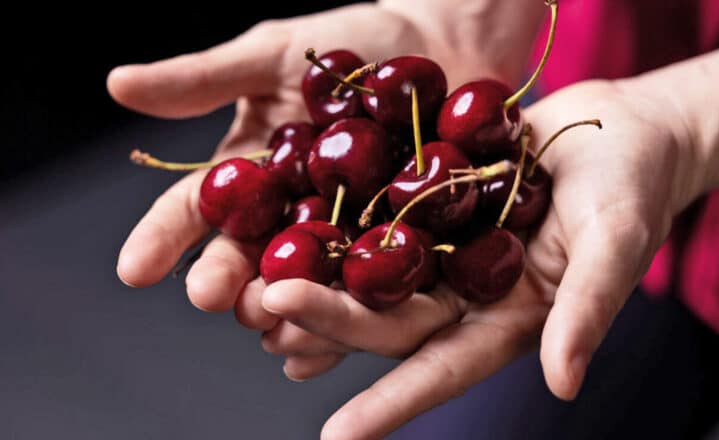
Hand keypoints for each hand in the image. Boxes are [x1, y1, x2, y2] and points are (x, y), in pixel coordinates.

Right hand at [111, 2, 533, 313]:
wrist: (445, 45)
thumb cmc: (356, 44)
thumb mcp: (277, 55)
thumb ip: (206, 79)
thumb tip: (117, 84)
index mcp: (254, 176)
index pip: (197, 211)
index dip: (163, 239)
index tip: (134, 270)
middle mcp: (290, 216)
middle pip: (249, 259)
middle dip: (227, 279)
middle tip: (214, 296)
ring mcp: (344, 237)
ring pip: (307, 285)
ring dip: (286, 308)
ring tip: (272, 323)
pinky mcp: (402, 248)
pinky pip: (375, 290)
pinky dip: (352, 318)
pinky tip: (331, 349)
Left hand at [257, 79, 702, 438]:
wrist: (621, 126)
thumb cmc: (633, 187)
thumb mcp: (618, 242)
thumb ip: (588, 309)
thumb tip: (563, 383)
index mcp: (508, 317)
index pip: (443, 369)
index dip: (393, 403)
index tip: (339, 436)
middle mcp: (466, 290)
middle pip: (390, 318)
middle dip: (332, 320)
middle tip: (272, 309)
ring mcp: (445, 244)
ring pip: (371, 274)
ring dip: (318, 284)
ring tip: (255, 290)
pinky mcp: (432, 196)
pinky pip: (377, 211)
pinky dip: (336, 223)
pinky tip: (287, 226)